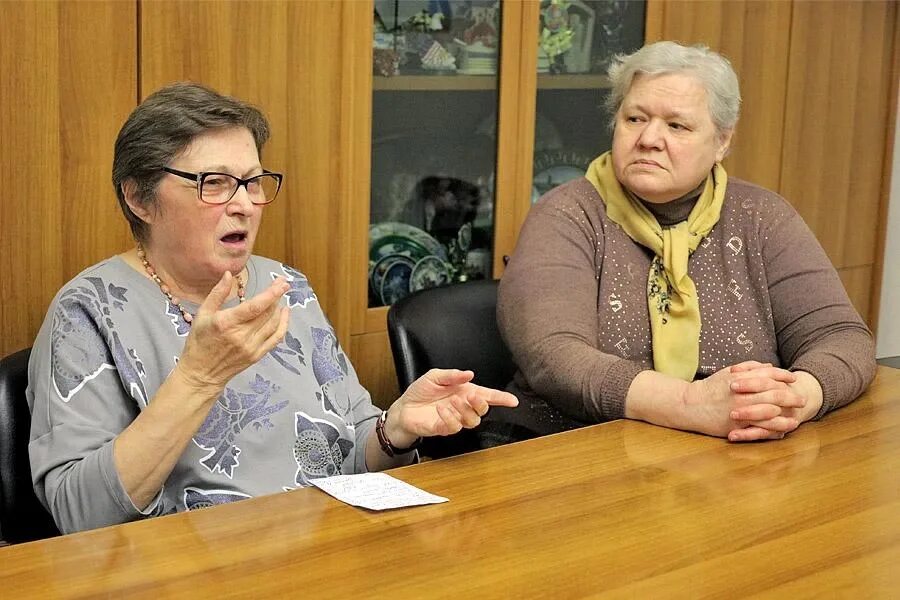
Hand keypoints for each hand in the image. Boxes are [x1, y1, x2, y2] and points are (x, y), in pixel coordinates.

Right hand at [176, 272, 290, 390]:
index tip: (281, 283)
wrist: (201, 373)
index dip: (271, 293)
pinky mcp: (257, 355)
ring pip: (273, 324)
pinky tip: (284, 313)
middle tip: (282, 284)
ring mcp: (251, 347)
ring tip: (280, 296)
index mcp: (227, 323)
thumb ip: (217, 293)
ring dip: (279, 308)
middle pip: (267, 313)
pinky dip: (283, 324)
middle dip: (278, 296)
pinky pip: (276, 338)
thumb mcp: (203, 314)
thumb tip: (229, 274)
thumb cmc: (199, 341)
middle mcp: (241, 335)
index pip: (255, 306)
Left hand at [384, 369, 518, 445]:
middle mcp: (463, 406)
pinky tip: (441, 409)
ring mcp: (455, 418)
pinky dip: (450, 417)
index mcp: (465, 392)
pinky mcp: (445, 428)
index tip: (513, 401)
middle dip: (481, 403)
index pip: (488, 396)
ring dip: (465, 410)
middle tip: (471, 396)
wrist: (404, 408)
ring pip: (473, 420)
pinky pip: (455, 426)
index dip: (502, 398)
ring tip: (451, 401)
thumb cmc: (421, 392)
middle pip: (483, 410)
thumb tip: (469, 373)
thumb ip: (452, 375)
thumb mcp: (435, 376)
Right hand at [683, 362, 804, 440]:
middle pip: (774, 393)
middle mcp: (744, 393)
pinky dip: (774, 428)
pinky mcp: (738, 424)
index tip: (793, 379)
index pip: (769, 375)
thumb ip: (749, 368)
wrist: (690, 405)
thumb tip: (769, 366)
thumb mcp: (727, 372)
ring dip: (786, 414)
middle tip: (802, 400)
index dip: (783, 376)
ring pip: (771, 411)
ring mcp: (742, 409)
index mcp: (742, 379)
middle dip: (791, 397)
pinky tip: (783, 430)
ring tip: (797, 417)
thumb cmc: (709, 389)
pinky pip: (761, 427)